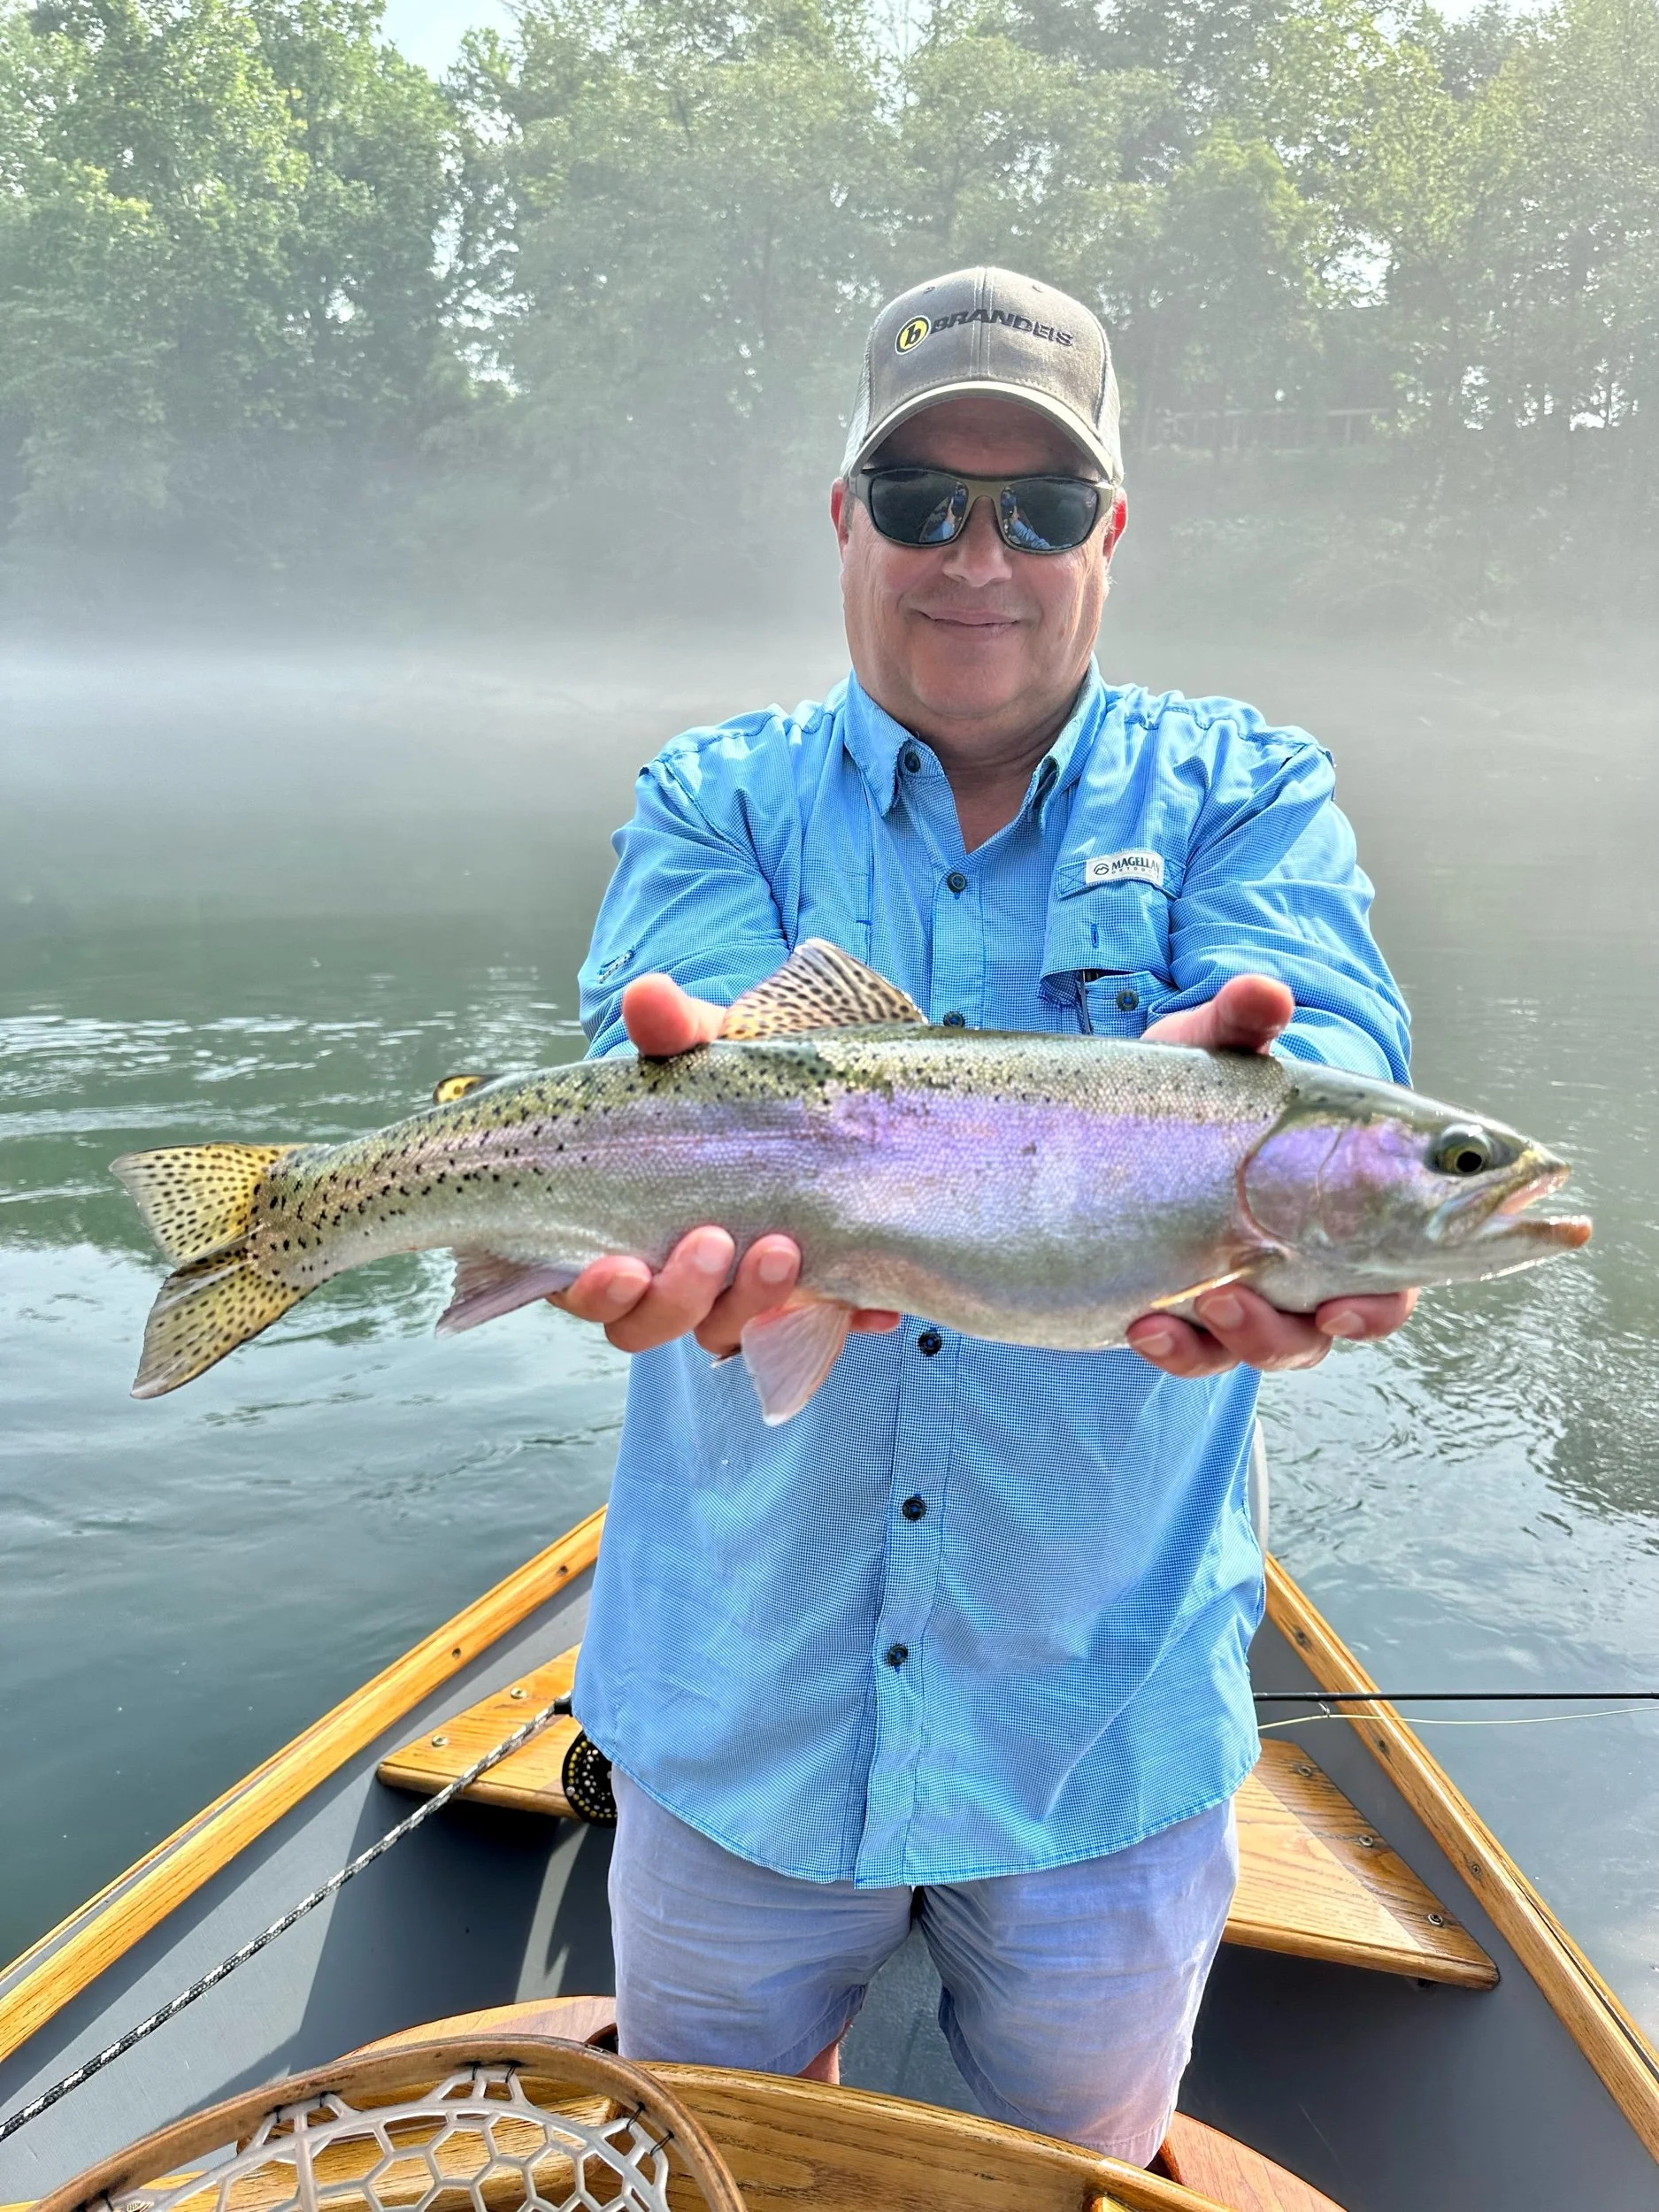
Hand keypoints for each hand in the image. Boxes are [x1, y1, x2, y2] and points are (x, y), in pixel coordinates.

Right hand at [548, 971, 901, 1354]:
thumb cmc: (726, 1080)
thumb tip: (647, 995)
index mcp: (610, 1229)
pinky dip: (839, 1319)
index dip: (597, 1292)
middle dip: (681, 1295)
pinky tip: (869, 1304)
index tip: (622, 1265)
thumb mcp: (702, 1047)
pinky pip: (812, 1331)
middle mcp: (661, 1276)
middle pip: (648, 1325)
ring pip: (722, 1333)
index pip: (585, 1289)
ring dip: (752, 1304)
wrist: (807, 1094)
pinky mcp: (795, 1302)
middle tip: (716, 1241)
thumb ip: (672, 1029)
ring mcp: (727, 1295)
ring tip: (788, 1252)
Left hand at [1126, 974, 1417, 1374]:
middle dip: (1300, 1330)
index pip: (1399, 1268)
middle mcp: (1312, 1257)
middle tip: (1249, 1302)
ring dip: (1241, 1339)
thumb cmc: (1202, 1083)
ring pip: (1272, 1346)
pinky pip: (1197, 1354)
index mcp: (1345, 1203)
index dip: (1384, 1300)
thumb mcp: (1216, 1048)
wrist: (1127, 1118)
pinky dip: (1176, 1349)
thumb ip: (1242, 1020)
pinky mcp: (1192, 1311)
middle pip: (1339, 1322)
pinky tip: (1144, 1325)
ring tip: (1198, 1305)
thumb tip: (1263, 993)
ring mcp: (1254, 1290)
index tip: (1347, 1306)